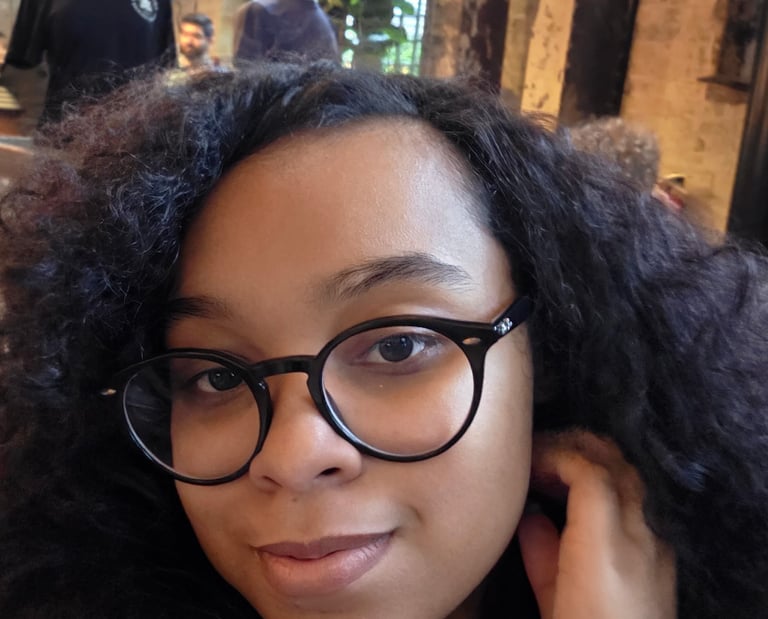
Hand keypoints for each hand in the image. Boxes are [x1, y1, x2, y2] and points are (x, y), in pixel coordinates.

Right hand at [517, 431, 676, 618]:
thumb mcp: (551, 604)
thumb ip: (541, 555)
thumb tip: (531, 518)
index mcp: (606, 547)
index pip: (589, 473)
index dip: (555, 454)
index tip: (526, 457)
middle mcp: (639, 539)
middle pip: (617, 467)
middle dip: (578, 447)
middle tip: (540, 449)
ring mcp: (656, 549)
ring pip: (631, 484)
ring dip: (595, 466)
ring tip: (558, 469)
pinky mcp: (662, 564)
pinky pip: (638, 511)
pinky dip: (610, 494)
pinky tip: (584, 507)